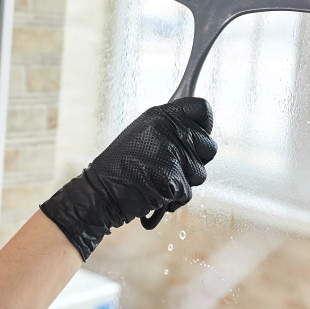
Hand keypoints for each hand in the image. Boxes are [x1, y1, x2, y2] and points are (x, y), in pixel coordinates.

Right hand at [40, 97, 217, 259]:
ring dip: (184, 183)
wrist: (100, 193)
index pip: (201, 108)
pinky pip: (188, 193)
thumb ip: (170, 128)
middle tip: (173, 166)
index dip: (204, 124)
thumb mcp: (142, 133)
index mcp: (159, 115)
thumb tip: (199, 129)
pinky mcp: (172, 178)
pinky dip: (174, 199)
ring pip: (200, 173)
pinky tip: (156, 192)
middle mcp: (167, 130)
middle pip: (209, 146)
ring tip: (159, 180)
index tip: (200, 134)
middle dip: (196, 162)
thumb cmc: (120, 167)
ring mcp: (170, 154)